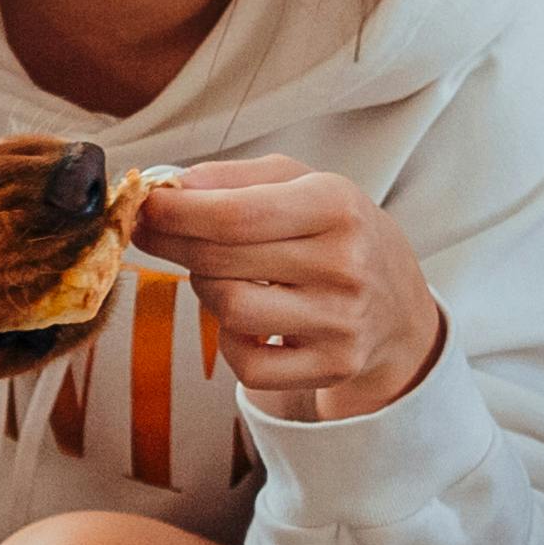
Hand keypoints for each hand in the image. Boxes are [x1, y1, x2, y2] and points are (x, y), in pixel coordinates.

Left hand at [138, 157, 443, 421]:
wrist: (398, 300)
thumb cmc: (336, 231)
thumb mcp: (301, 183)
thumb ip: (234, 178)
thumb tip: (171, 188)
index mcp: (337, 206)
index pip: (236, 214)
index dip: (177, 213)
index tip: (145, 207)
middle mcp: (345, 265)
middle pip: (221, 260)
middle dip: (174, 244)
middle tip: (156, 233)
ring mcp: (341, 322)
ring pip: (229, 311)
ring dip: (205, 289)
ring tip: (217, 273)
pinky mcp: (333, 366)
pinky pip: (248, 364)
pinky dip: (230, 341)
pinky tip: (245, 320)